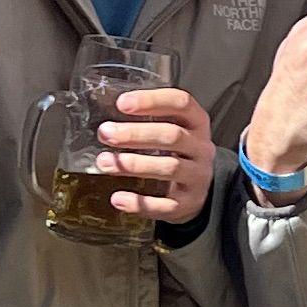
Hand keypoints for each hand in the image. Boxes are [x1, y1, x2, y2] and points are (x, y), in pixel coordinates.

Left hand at [96, 85, 215, 226]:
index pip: (180, 103)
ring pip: (169, 168)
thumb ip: (149, 119)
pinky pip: (165, 205)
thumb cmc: (177, 152)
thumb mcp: (174, 129)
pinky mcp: (187, 204)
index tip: (122, 103)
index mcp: (196, 123)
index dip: (152, 101)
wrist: (199, 190)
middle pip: (172, 136)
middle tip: (106, 133)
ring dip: (135, 164)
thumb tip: (106, 113)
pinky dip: (140, 203)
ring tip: (105, 162)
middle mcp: (200, 148)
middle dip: (135, 134)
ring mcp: (197, 177)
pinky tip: (118, 198)